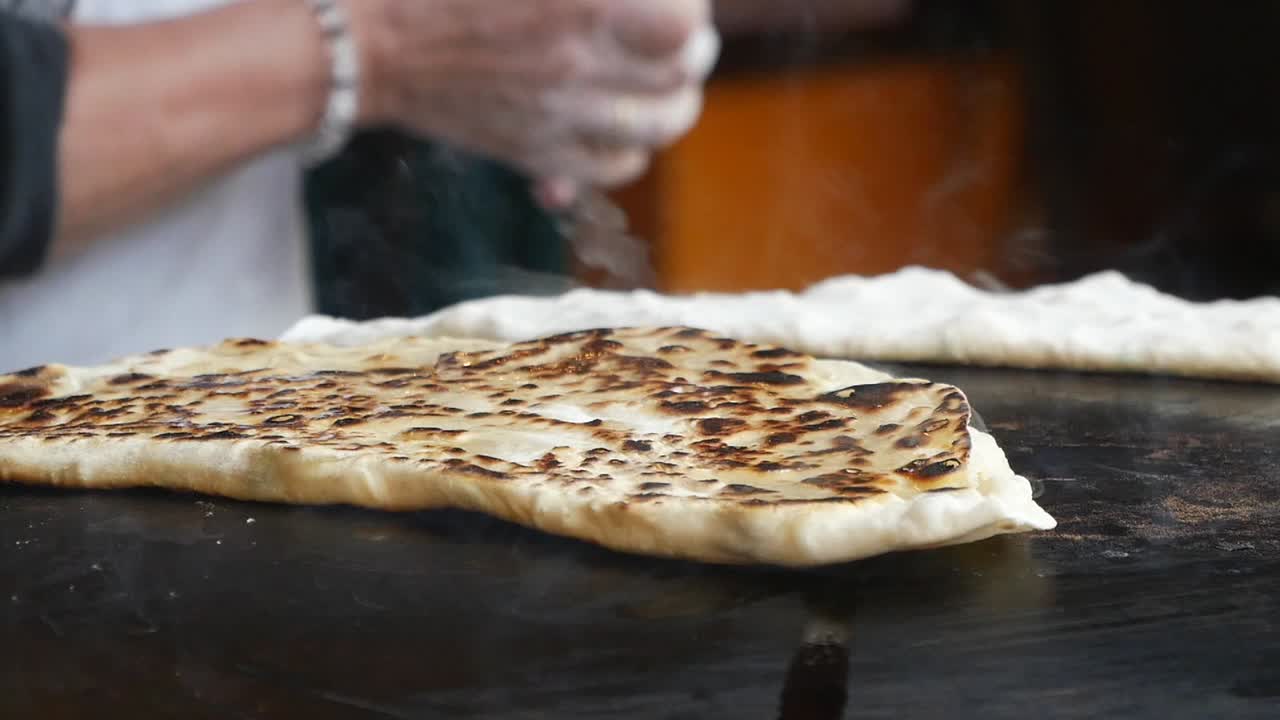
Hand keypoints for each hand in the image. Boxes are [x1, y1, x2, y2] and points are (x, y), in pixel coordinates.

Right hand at [350, 0, 718, 206]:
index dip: (690, 11)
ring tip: (667, 86)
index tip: (678, 4)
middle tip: (687, 40)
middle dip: (694, 53)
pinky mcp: (534, 152)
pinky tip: (621, 130)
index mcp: (580, 3)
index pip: (683, 24)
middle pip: (680, 76)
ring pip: (655, 129)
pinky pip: (611, 169)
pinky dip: (630, 152)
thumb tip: (643, 3)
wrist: (363, 43)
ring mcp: (556, 116)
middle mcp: (575, 64)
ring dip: (673, 104)